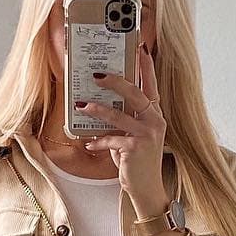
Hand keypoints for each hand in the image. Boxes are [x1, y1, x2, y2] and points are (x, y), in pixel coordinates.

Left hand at [76, 44, 170, 220]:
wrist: (146, 188)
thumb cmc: (136, 161)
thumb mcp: (131, 136)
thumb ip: (123, 120)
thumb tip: (100, 105)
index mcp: (154, 115)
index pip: (151, 85)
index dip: (146, 66)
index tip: (140, 47)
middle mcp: (154, 121)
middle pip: (135, 93)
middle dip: (115, 81)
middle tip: (97, 74)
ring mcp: (147, 135)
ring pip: (119, 115)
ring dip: (97, 110)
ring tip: (81, 105)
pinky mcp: (136, 148)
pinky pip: (112, 139)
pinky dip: (98, 141)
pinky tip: (88, 144)